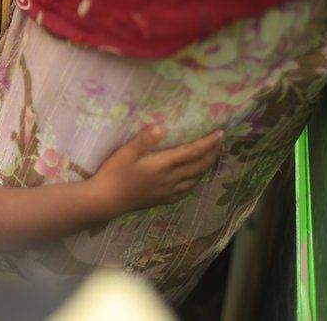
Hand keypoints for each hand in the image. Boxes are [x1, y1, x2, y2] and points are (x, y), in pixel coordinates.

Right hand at [89, 126, 223, 216]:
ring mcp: (168, 191)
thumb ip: (145, 138)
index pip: (192, 152)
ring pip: (195, 179)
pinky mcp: (163, 199)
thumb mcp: (126, 152)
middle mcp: (171, 179)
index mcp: (164, 165)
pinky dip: (195, 182)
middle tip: (221, 142)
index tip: (220, 133)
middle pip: (199, 166)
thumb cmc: (114, 173)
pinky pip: (186, 190)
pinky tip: (194, 179)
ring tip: (212, 157)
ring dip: (207, 167)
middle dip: (212, 153)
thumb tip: (162, 125)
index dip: (208, 142)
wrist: (105, 200)